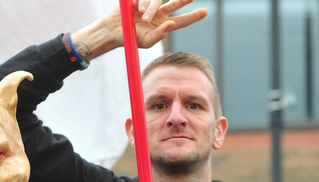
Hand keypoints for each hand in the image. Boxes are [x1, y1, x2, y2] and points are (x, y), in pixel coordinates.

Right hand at [71, 0, 206, 60]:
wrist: (113, 31)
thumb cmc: (130, 39)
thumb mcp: (146, 41)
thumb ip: (159, 35)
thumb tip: (171, 23)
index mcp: (162, 25)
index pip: (181, 21)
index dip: (193, 17)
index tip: (205, 12)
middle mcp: (159, 13)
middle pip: (176, 4)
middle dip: (184, 0)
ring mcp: (149, 4)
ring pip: (158, 1)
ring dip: (151, 8)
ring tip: (143, 16)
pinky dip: (144, 3)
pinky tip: (138, 9)